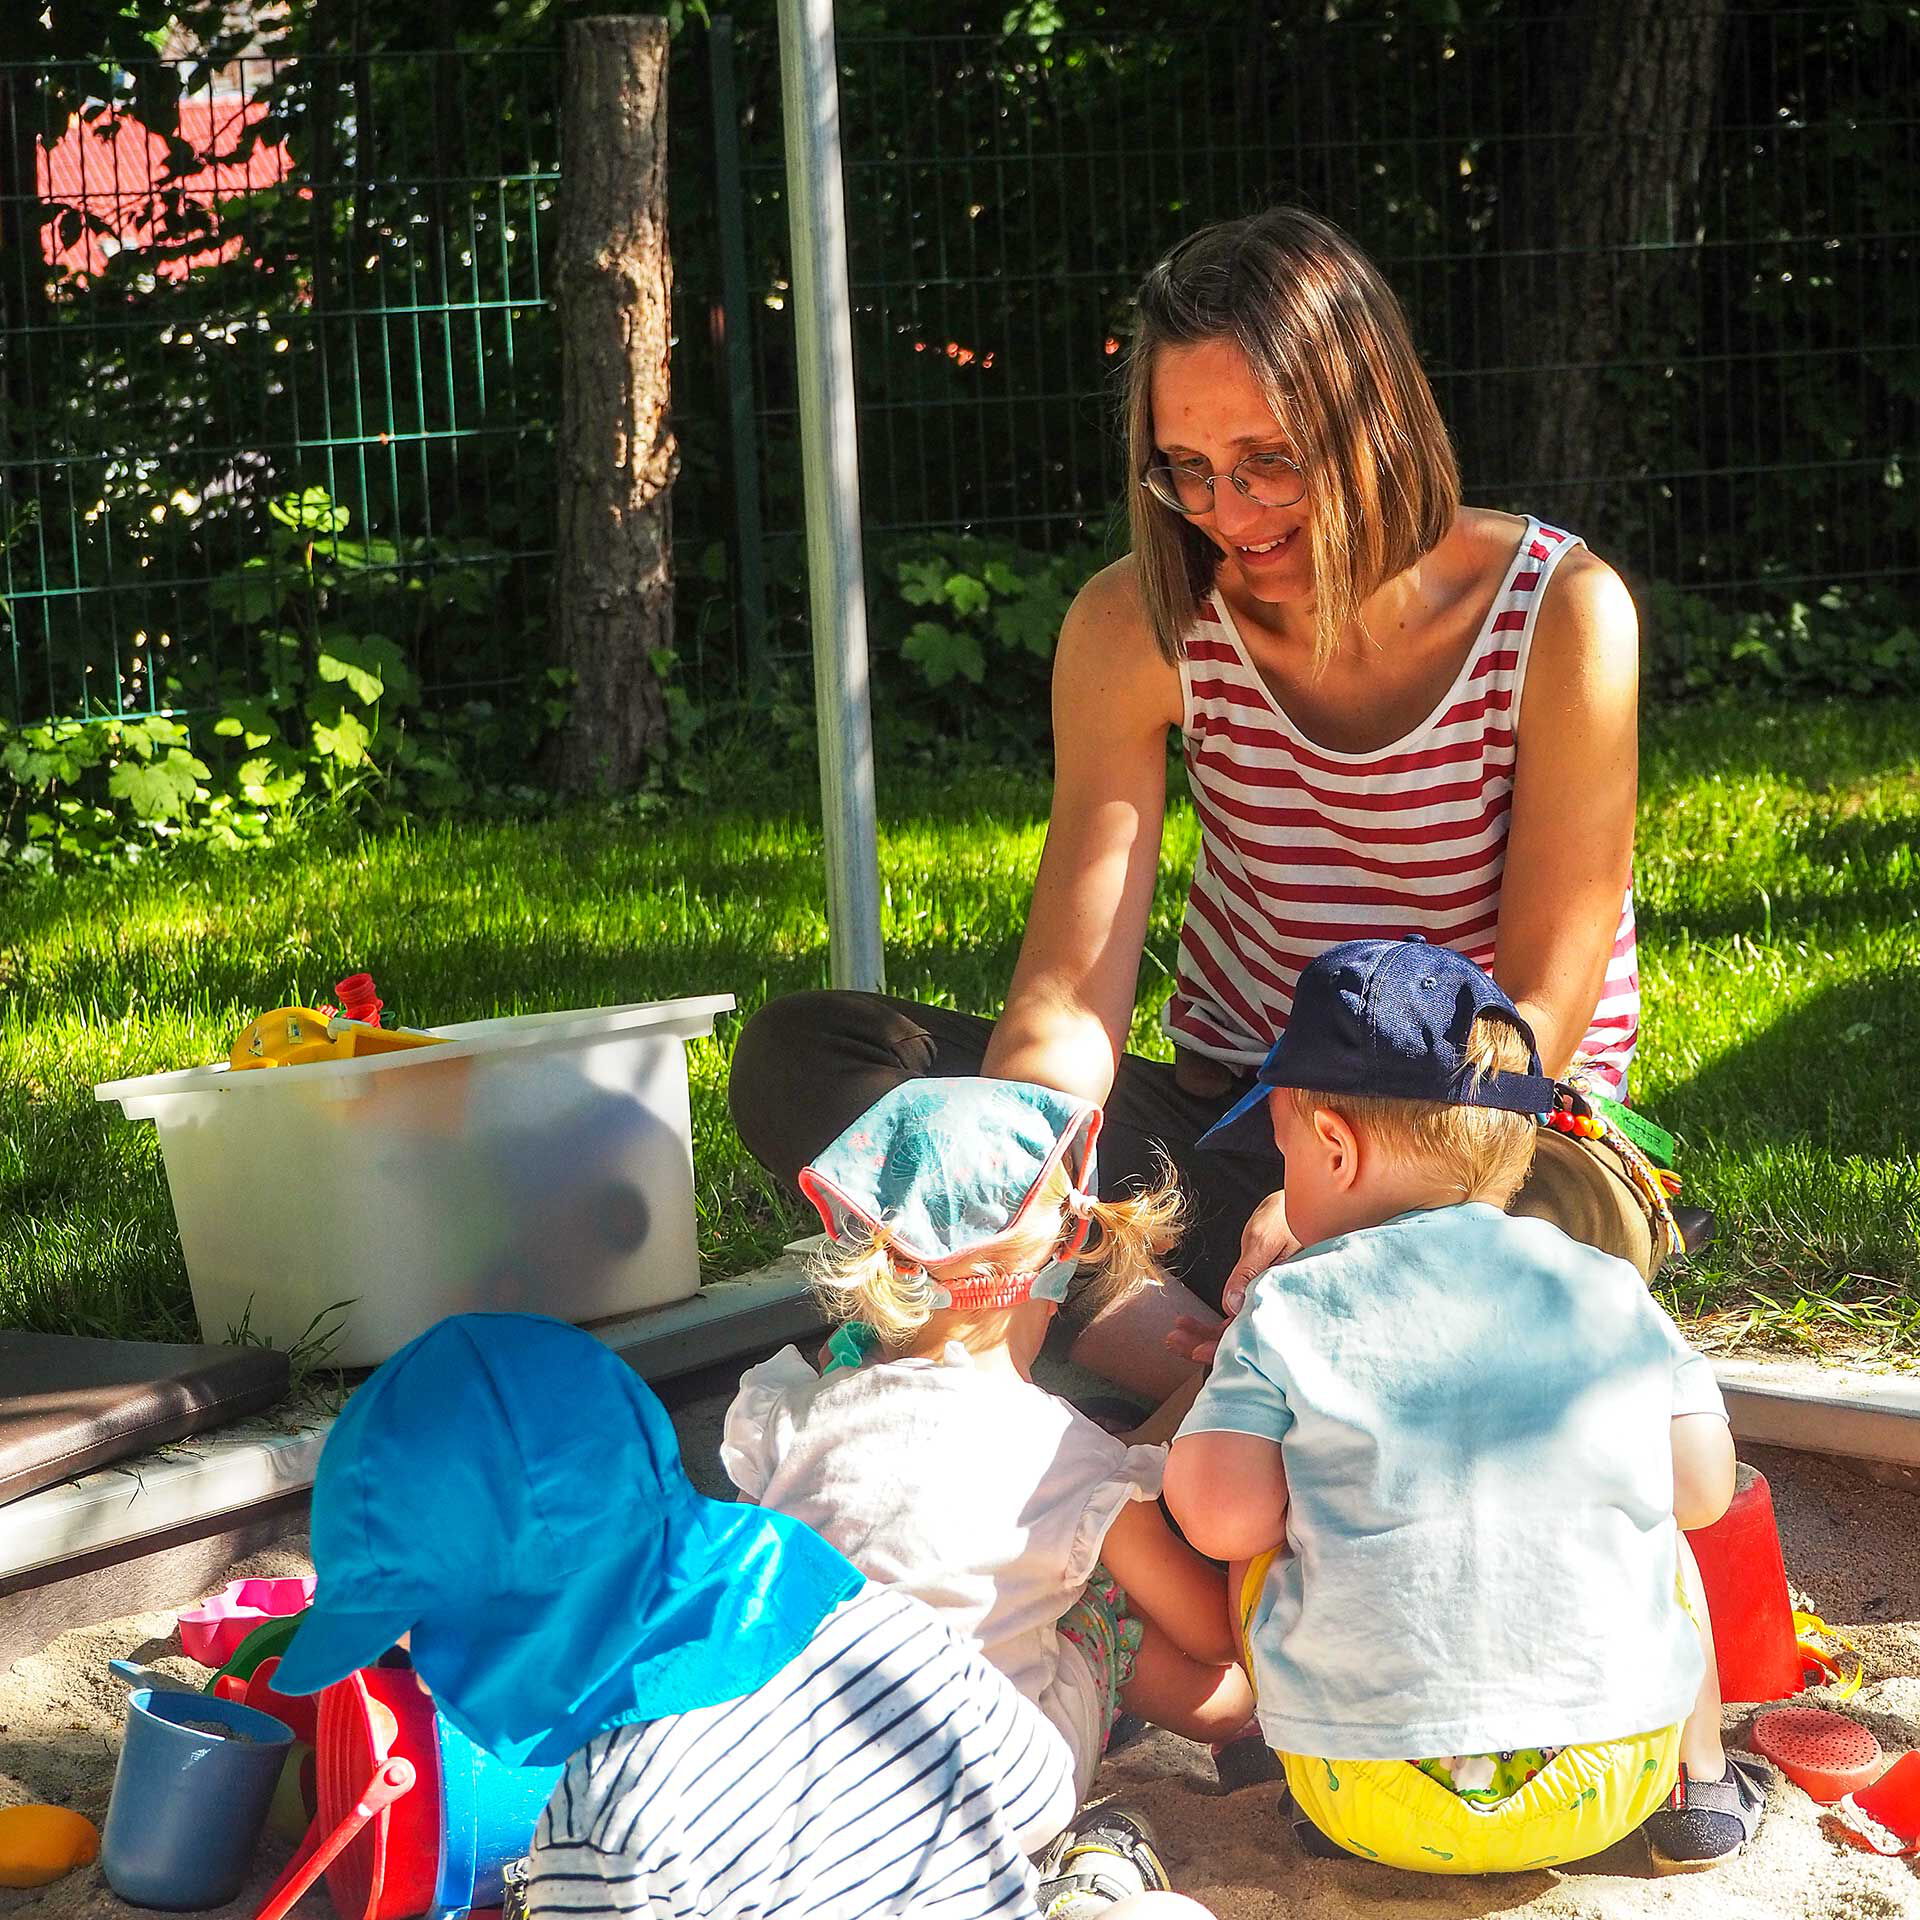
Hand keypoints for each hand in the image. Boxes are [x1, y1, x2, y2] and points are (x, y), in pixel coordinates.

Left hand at [1163, 1190, 1299, 1367]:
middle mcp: (1275, 1307)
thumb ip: (1247, 1274)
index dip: (1222, 1348)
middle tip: (1173, 1342)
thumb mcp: (1263, 1242)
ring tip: (1175, 1334)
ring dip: (1204, 1334)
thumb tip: (1230, 1305)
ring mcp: (1267, 1304)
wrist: (1300, 1204)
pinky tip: (1190, 1321)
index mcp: (1281, 1299)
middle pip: (1239, 1339)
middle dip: (1204, 1344)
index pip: (1250, 1335)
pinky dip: (1212, 1321)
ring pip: (1234, 1330)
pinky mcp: (1259, 1297)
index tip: (1195, 1351)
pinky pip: (1235, 1317)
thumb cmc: (1288, 1218)